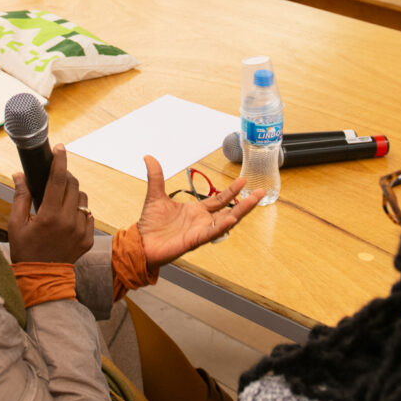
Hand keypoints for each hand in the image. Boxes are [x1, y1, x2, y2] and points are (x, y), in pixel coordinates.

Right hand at [8, 146, 94, 264]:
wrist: (41, 278)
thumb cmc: (25, 250)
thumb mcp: (16, 224)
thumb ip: (20, 197)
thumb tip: (19, 175)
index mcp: (49, 216)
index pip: (58, 179)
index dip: (60, 161)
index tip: (59, 148)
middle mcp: (69, 221)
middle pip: (74, 185)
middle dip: (66, 176)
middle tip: (56, 178)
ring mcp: (81, 230)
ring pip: (83, 199)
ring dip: (74, 194)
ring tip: (61, 201)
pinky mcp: (89, 239)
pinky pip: (89, 215)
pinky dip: (80, 211)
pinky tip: (67, 218)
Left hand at [136, 157, 261, 268]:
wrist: (141, 244)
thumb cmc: (150, 225)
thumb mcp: (155, 196)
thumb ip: (156, 177)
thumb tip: (149, 157)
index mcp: (196, 211)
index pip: (219, 200)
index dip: (231, 191)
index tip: (243, 180)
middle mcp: (202, 221)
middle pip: (229, 210)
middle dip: (245, 202)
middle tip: (260, 191)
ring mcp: (200, 231)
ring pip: (225, 222)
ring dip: (240, 212)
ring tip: (254, 201)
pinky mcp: (194, 241)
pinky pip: (211, 233)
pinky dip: (221, 227)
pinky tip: (231, 218)